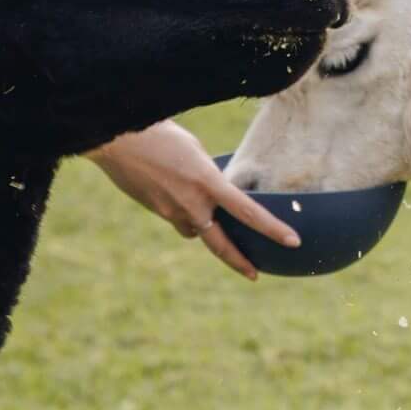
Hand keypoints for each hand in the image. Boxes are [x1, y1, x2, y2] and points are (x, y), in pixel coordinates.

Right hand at [86, 120, 298, 280]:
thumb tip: (213, 192)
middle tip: (255, 275)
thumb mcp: (195, 151)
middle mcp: (192, 204)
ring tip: (203, 208)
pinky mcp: (156, 211)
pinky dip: (183, 214)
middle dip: (239, 261)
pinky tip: (177, 194)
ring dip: (203, 226)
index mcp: (208, 182)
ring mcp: (171, 211)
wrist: (117, 139)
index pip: (248, 212)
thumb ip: (208, 177)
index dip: (273, 229)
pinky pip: (178, 220)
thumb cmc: (161, 135)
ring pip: (196, 230)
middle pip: (221, 243)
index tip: (293, 241)